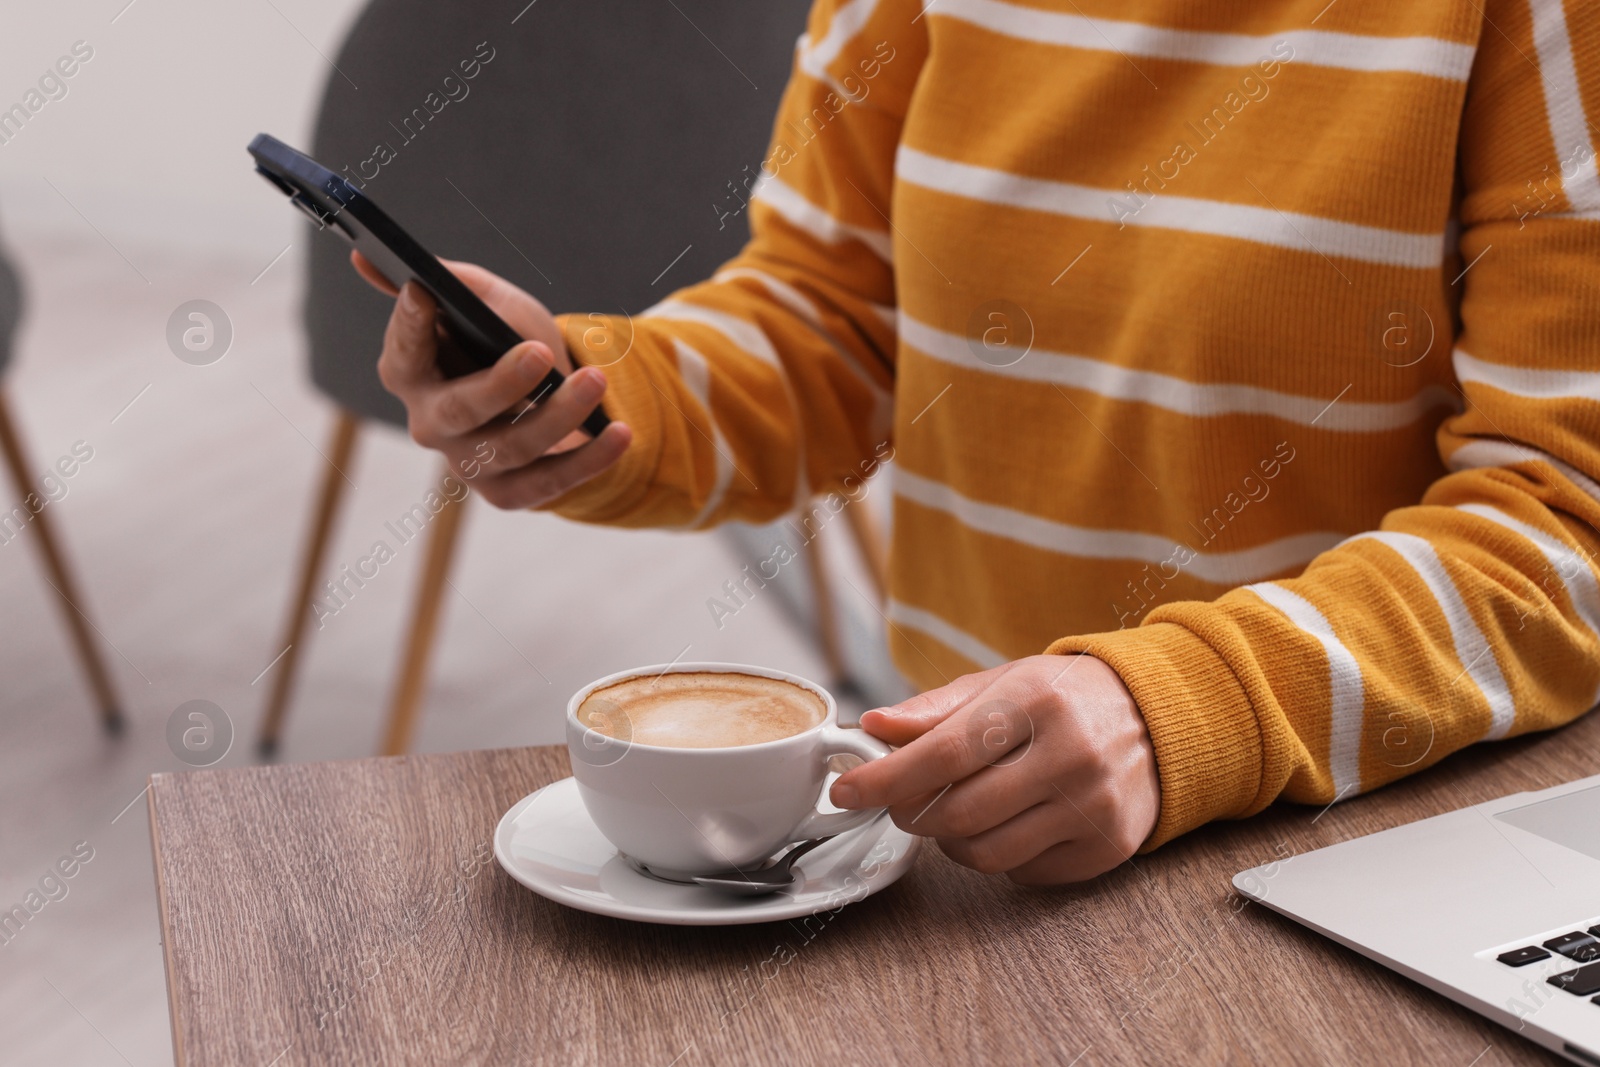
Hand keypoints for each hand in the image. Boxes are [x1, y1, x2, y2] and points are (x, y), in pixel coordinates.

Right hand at [355, 251, 631, 508]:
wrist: (544, 392)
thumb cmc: (502, 338)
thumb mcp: (483, 301)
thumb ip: (445, 281)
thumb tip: (366, 258)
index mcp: (409, 371)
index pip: (402, 351)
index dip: (408, 325)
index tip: (424, 292)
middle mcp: (430, 423)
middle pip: (459, 410)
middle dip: (500, 383)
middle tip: (539, 353)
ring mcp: (466, 463)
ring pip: (512, 447)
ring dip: (560, 415)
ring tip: (597, 379)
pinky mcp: (505, 493)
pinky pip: (547, 483)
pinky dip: (587, 459)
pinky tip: (619, 434)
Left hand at [829, 655, 1159, 884]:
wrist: (1155, 717)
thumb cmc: (1063, 696)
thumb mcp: (1002, 683)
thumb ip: (934, 710)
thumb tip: (872, 727)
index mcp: (1036, 702)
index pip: (943, 754)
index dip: (885, 778)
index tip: (846, 791)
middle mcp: (1070, 755)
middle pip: (957, 813)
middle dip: (914, 813)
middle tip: (907, 802)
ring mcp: (1093, 807)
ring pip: (986, 853)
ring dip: (952, 841)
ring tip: (958, 812)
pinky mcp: (1106, 847)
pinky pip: (1022, 873)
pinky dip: (999, 855)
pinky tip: (1011, 822)